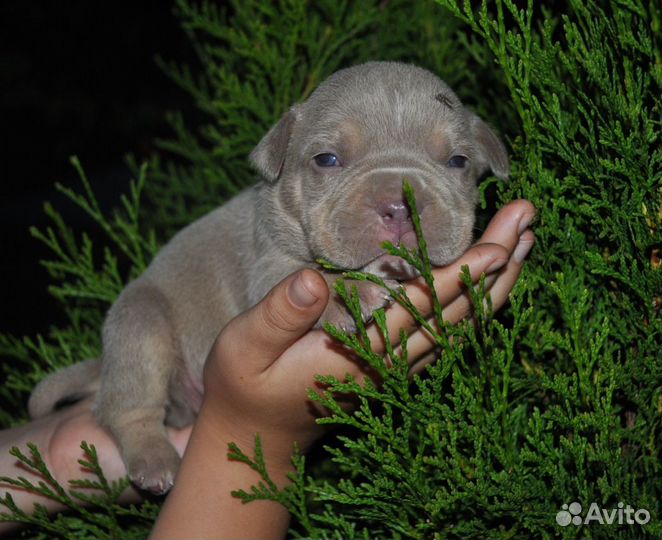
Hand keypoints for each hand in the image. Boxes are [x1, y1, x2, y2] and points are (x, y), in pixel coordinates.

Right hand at [200, 199, 534, 465]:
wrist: (259, 434)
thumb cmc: (246, 386)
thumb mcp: (244, 347)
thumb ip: (277, 314)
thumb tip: (312, 278)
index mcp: (360, 355)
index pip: (424, 309)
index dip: (463, 275)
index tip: (502, 243)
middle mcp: (392, 363)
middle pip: (458, 312)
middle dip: (497, 265)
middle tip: (528, 218)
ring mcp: (398, 368)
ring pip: (462, 324)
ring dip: (496, 284)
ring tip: (525, 242)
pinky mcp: (396, 366)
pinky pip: (448, 332)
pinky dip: (475, 302)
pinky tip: (488, 280)